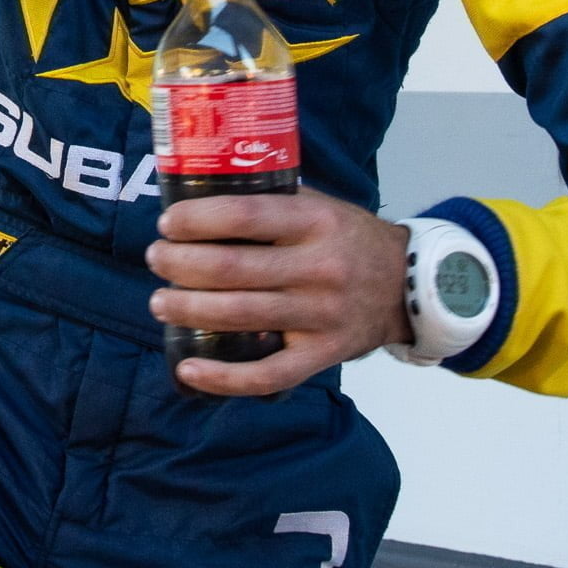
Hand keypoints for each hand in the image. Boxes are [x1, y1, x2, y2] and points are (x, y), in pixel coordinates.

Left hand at [146, 191, 411, 396]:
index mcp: (315, 222)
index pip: (243, 216)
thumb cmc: (350, 240)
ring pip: (240, 316)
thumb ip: (271, 198)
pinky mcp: (323, 355)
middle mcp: (320, 268)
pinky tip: (188, 368)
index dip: (195, 220)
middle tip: (156, 259)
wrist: (411, 287)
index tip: (168, 224)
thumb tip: (201, 189)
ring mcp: (322, 315)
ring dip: (187, 310)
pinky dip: (223, 378)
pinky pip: (268, 374)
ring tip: (160, 302)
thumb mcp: (321, 205)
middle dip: (180, 264)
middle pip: (231, 268)